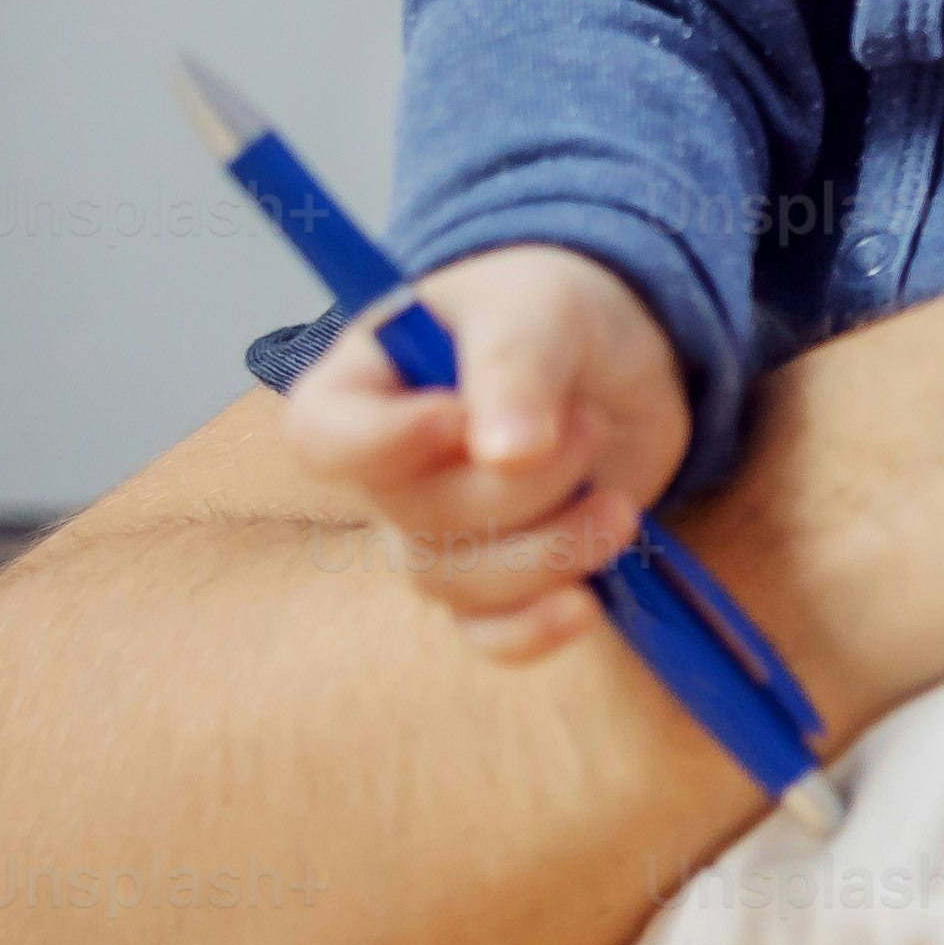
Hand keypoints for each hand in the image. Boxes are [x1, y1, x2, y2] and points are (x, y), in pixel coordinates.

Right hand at [271, 241, 688, 667]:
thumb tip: (509, 453)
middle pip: (419, 516)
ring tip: (620, 503)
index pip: (323, 438)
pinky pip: (491, 634)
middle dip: (521, 485)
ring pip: (463, 582)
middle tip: (590, 425)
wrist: (614, 356)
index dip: (381, 443)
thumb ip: (516, 366)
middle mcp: (387, 476)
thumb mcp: (538, 311)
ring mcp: (437, 537)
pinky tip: (586, 605)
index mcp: (363, 391)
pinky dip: (536, 630)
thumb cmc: (548, 314)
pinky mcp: (498, 580)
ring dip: (553, 551)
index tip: (456, 420)